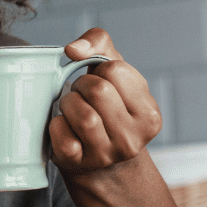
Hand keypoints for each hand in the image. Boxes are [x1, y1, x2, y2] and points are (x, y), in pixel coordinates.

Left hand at [48, 28, 161, 177]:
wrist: (98, 160)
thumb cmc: (106, 105)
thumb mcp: (113, 71)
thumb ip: (99, 43)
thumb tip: (72, 49)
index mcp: (149, 114)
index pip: (115, 71)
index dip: (100, 71)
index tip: (100, 82)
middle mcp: (133, 139)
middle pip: (98, 91)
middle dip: (81, 86)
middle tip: (81, 94)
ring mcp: (107, 155)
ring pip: (82, 115)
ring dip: (68, 104)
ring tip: (72, 108)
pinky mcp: (79, 164)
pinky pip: (61, 134)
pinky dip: (56, 124)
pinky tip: (65, 127)